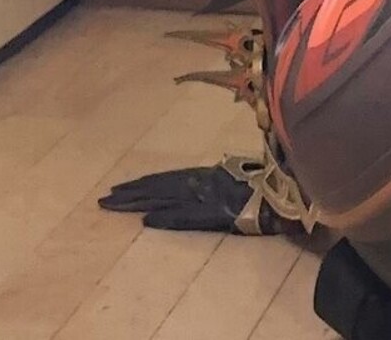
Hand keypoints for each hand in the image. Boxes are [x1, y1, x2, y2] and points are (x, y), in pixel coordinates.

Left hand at [97, 160, 286, 233]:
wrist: (287, 191)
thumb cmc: (269, 177)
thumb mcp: (242, 170)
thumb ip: (226, 171)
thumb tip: (217, 168)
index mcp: (207, 173)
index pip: (167, 179)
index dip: (143, 183)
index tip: (120, 187)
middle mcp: (202, 182)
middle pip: (159, 187)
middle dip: (130, 193)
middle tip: (103, 200)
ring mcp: (207, 197)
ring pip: (166, 198)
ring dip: (138, 203)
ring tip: (113, 205)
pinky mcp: (215, 214)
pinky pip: (187, 217)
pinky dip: (167, 218)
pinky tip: (146, 221)